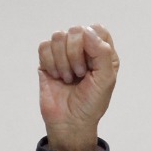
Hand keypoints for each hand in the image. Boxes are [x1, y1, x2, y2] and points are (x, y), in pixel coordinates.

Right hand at [37, 24, 118, 150]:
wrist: (70, 121)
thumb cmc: (92, 103)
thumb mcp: (106, 79)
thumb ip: (102, 53)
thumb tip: (87, 31)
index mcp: (102, 52)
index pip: (96, 29)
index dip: (92, 42)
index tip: (92, 64)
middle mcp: (83, 50)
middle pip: (75, 30)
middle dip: (75, 54)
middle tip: (79, 74)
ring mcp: (63, 54)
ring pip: (57, 36)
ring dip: (62, 61)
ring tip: (68, 78)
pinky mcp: (47, 61)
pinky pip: (43, 47)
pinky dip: (50, 63)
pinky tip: (56, 76)